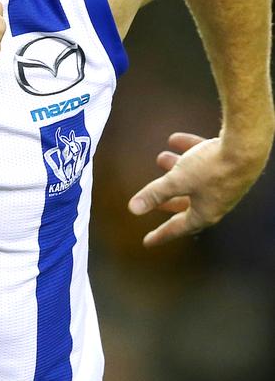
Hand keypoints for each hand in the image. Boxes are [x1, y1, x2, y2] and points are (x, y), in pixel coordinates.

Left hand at [127, 131, 269, 246]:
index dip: (160, 234)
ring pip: (194, 179)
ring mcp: (224, 184)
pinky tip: (176, 139)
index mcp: (204, 213)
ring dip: (176, 170)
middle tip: (155, 202)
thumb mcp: (177, 181)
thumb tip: (133, 209)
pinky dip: (190, 152)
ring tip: (161, 158)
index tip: (148, 241)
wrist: (246, 147)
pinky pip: (205, 161)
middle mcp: (216, 202)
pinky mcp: (229, 165)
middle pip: (186, 205)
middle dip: (168, 200)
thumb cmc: (213, 168)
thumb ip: (155, 194)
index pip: (177, 228)